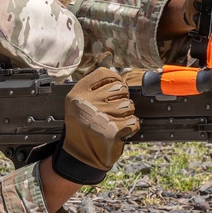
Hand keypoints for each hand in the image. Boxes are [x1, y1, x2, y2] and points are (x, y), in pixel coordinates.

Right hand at [53, 68, 139, 184]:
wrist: (78, 157)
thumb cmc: (82, 128)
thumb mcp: (80, 102)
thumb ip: (94, 82)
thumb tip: (106, 54)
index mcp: (78, 93)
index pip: (105, 74)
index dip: (116, 81)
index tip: (115, 90)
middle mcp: (87, 103)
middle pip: (120, 89)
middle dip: (122, 100)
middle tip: (112, 111)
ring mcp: (100, 117)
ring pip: (129, 105)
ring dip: (126, 115)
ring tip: (113, 122)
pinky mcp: (112, 131)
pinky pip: (134, 121)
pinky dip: (131, 127)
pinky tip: (120, 132)